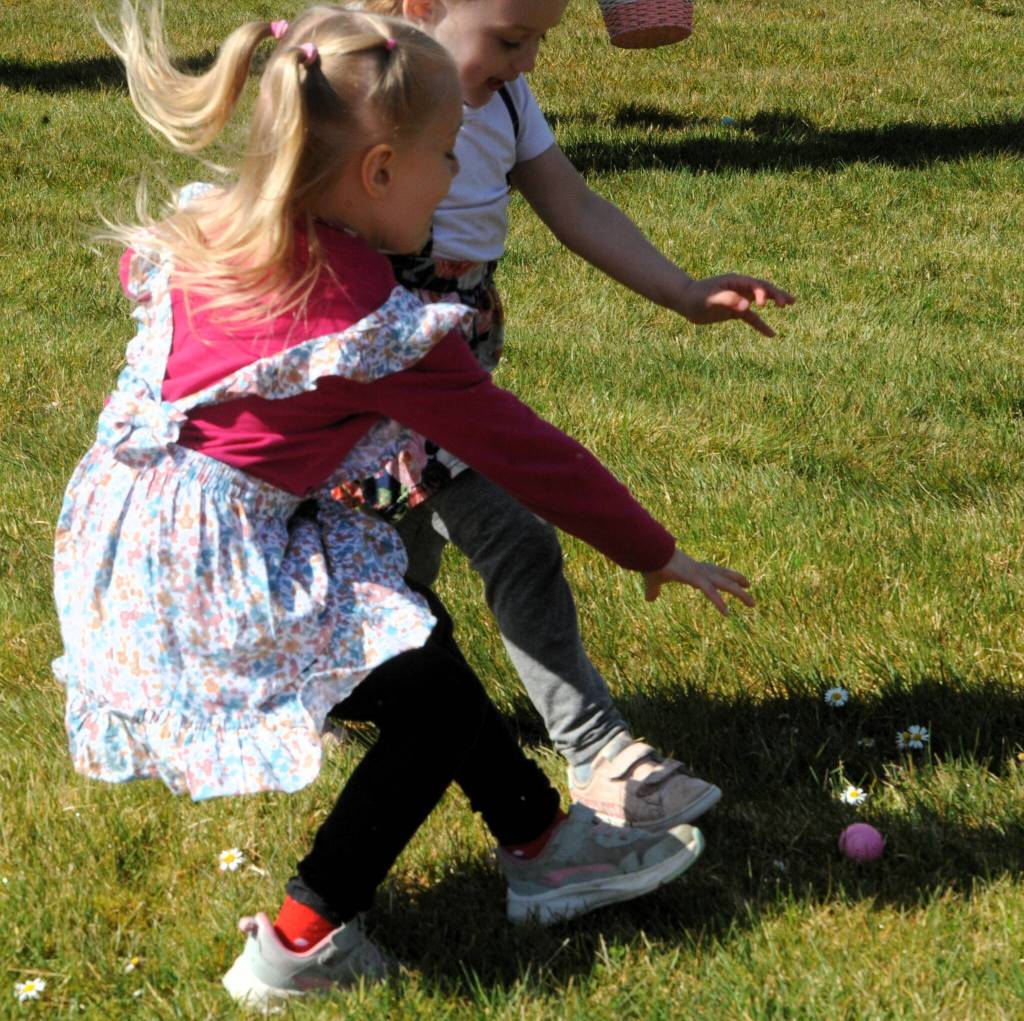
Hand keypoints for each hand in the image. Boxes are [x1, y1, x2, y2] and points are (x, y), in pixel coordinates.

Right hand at [643, 548, 754, 614]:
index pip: (712, 572)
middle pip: (723, 576)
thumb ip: (654, 590)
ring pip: (724, 584)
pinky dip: (718, 602)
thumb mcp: (653, 581)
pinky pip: (710, 592)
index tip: (732, 579)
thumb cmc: (650, 563)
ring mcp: (699, 574)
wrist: (647, 552)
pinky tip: (726, 612)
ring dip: (739, 593)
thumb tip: (649, 599)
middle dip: (737, 581)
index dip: (724, 575)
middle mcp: (699, 569)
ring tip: (753, 603)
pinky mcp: (694, 578)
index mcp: (692, 569)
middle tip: (749, 586)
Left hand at [675, 275, 794, 337]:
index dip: (762, 293)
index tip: (764, 304)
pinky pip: (751, 318)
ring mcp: (739, 299)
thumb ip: (728, 300)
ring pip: (761, 300)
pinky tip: (772, 335)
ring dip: (775, 301)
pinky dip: (761, 325)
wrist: (686, 301)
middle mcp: (740, 288)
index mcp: (735, 281)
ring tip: (791, 303)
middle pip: (763, 289)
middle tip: (789, 302)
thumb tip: (747, 307)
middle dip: (776, 294)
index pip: (754, 285)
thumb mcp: (710, 298)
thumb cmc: (696, 297)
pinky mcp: (735, 311)